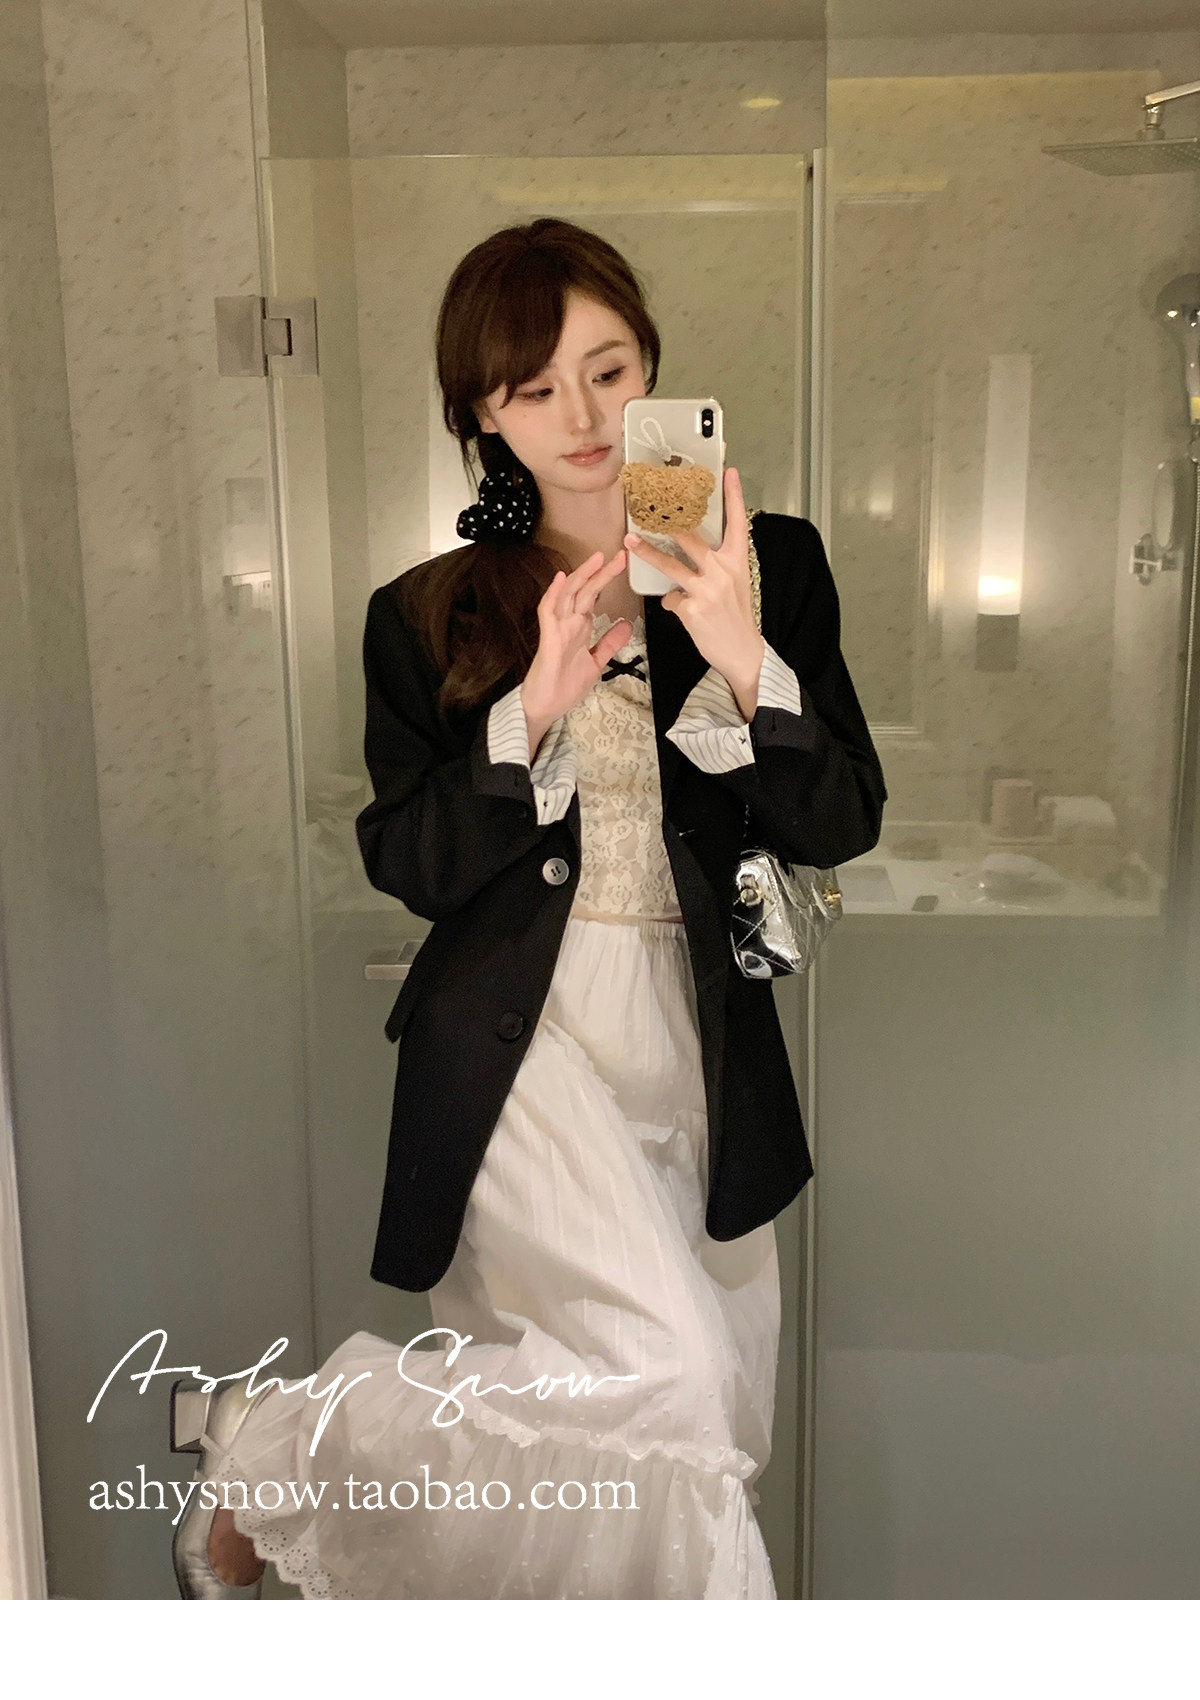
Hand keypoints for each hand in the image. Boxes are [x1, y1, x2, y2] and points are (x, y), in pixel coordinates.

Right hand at [520, 547, 633, 742]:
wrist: (546, 708)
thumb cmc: (564, 686)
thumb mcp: (596, 662)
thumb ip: (610, 643)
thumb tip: (626, 625)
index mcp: (579, 627)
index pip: (594, 596)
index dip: (607, 579)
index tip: (623, 564)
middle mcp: (568, 623)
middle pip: (585, 590)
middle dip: (601, 572)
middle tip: (620, 555)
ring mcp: (557, 629)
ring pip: (568, 595)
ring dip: (580, 576)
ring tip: (596, 559)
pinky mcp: (548, 640)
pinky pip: (548, 613)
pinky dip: (554, 595)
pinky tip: (562, 580)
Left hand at [624, 466, 764, 718]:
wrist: (742, 652)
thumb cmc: (736, 617)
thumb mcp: (736, 584)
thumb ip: (718, 565)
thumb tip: (690, 554)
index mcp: (737, 561)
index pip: (737, 523)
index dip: (733, 496)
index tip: (727, 472)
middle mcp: (723, 571)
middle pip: (691, 538)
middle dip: (669, 522)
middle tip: (652, 506)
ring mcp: (707, 590)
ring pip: (671, 565)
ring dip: (648, 553)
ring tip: (630, 542)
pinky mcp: (692, 609)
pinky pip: (670, 598)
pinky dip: (672, 602)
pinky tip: (683, 610)